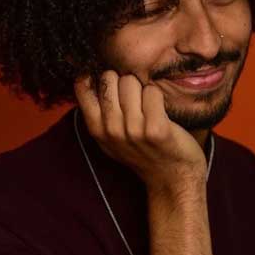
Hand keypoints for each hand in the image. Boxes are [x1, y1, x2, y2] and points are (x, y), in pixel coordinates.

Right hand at [73, 70, 207, 191]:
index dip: (98, 79)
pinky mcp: (155, 129)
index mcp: (96, 129)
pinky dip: (158, 96)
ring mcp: (132, 130)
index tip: (112, 87)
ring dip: (142, 89)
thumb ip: (97, 113)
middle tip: (134, 98)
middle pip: (109, 77)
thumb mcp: (110, 138)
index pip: (82, 86)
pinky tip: (160, 111)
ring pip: (130, 81)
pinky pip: (152, 92)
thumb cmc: (142, 151)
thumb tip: (86, 76)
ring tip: (148, 107)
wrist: (172, 177)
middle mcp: (111, 130)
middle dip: (123, 82)